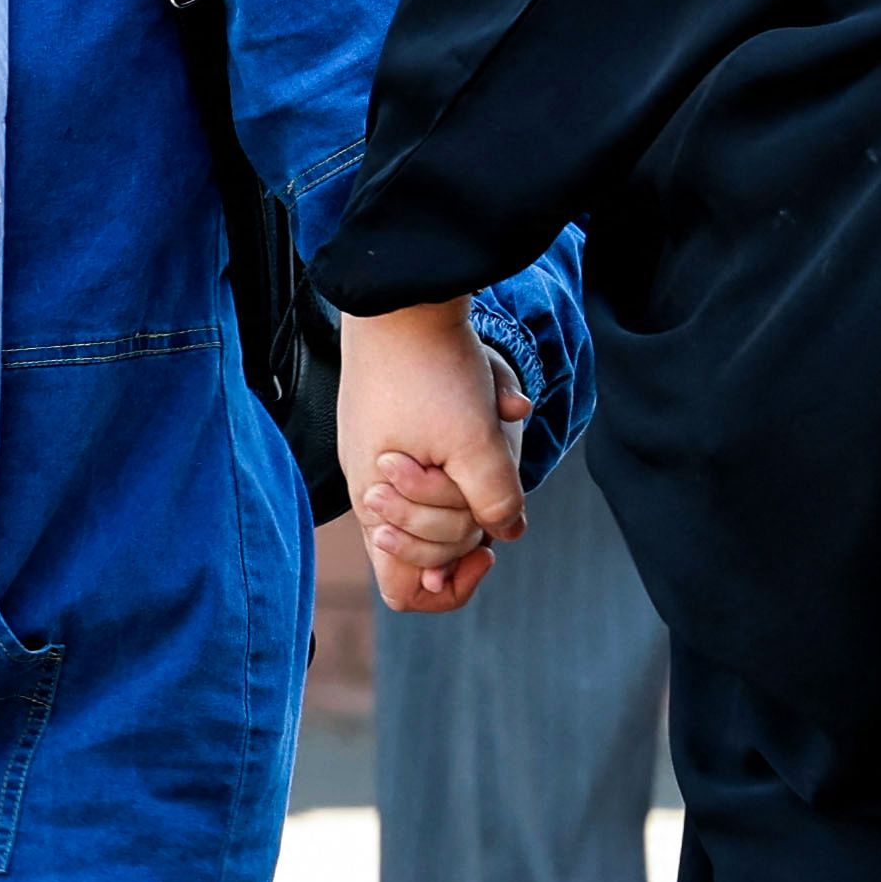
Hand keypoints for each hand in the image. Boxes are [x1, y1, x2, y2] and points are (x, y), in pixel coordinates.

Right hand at [340, 299, 527, 614]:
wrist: (401, 292)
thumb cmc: (431, 368)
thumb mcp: (474, 443)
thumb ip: (494, 501)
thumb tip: (507, 535)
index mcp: (377, 502)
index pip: (405, 588)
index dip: (450, 586)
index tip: (485, 550)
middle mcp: (373, 486)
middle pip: (430, 546)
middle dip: (469, 520)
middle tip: (487, 476)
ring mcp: (384, 453)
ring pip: (445, 495)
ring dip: (479, 471)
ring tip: (492, 422)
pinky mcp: (401, 420)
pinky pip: (449, 451)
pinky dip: (478, 437)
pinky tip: (496, 400)